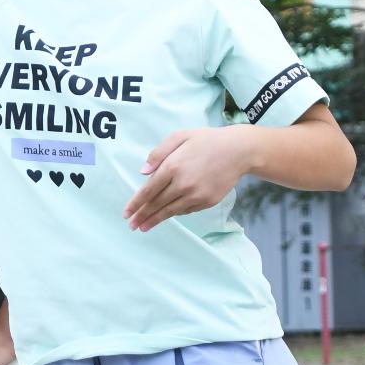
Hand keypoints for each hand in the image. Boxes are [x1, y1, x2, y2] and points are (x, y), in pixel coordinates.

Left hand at [123, 126, 250, 230]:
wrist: (238, 151)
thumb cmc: (206, 140)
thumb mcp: (179, 136)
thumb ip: (158, 153)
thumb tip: (143, 172)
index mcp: (172, 167)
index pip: (148, 190)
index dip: (135, 204)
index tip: (126, 214)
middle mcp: (182, 184)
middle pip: (157, 204)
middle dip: (142, 216)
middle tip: (131, 226)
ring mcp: (196, 195)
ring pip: (170, 211)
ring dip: (155, 220)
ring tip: (144, 227)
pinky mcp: (207, 202)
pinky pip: (186, 210)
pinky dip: (175, 213)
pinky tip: (167, 214)